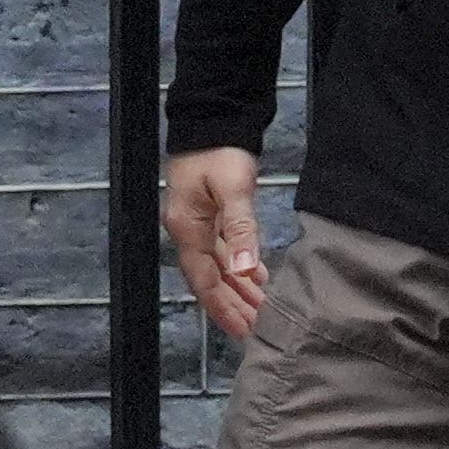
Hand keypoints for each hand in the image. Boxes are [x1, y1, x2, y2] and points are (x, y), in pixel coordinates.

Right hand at [162, 147, 268, 341]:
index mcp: (188, 229)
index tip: (243, 330)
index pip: (205, 281)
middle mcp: (189, 231)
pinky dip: (239, 269)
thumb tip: (246, 270)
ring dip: (238, 290)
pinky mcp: (211, 213)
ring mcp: (198, 223)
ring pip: (218, 268)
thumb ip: (241, 229)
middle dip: (233, 306)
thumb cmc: (220, 151)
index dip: (223, 309)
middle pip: (210, 280)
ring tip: (259, 311)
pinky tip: (256, 278)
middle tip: (256, 330)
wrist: (213, 117)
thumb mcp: (233, 188)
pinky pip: (224, 252)